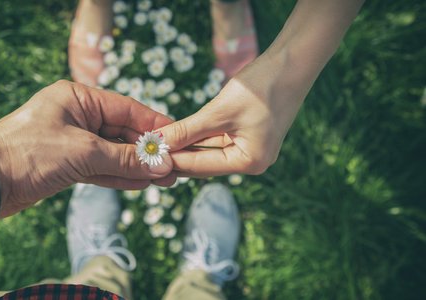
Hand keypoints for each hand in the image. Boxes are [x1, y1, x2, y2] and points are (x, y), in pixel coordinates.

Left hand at [0, 80, 173, 217]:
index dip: (154, 125)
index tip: (177, 138)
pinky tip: (142, 183)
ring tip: (166, 179)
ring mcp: (72, 141)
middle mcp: (76, 116)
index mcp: (78, 98)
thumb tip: (159, 164)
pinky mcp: (67, 164)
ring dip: (137, 166)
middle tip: (175, 166)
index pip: (126, 109)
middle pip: (121, 132)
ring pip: (113, 152)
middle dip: (147, 150)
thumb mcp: (82, 152)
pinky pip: (100, 168)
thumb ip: (123, 158)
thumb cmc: (28, 152)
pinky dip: (119, 176)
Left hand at [159, 55, 303, 176]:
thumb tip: (159, 145)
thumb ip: (188, 130)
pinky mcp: (247, 136)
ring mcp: (250, 149)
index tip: (145, 156)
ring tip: (156, 142)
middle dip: (177, 155)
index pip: (201, 166)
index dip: (171, 160)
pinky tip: (177, 133)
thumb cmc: (261, 87)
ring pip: (208, 152)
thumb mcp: (219, 111)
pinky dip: (198, 137)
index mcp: (249, 162)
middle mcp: (251, 161)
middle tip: (145, 151)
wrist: (291, 63)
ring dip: (185, 146)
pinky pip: (216, 140)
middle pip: (204, 163)